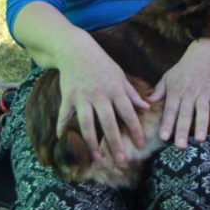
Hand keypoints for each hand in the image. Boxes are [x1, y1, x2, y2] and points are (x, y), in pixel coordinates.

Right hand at [55, 39, 149, 163]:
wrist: (76, 50)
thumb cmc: (102, 64)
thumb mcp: (120, 76)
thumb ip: (132, 93)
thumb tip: (147, 107)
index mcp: (116, 89)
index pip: (128, 112)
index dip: (135, 129)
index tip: (141, 144)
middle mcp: (100, 94)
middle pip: (108, 121)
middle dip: (115, 141)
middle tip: (121, 159)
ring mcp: (82, 96)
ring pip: (87, 122)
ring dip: (91, 141)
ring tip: (97, 157)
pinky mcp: (67, 96)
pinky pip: (64, 115)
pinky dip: (62, 126)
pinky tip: (62, 139)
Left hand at [148, 38, 209, 149]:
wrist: (201, 57)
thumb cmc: (181, 71)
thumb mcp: (166, 78)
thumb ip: (157, 92)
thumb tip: (145, 104)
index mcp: (175, 92)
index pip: (170, 110)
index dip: (167, 123)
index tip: (163, 137)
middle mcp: (189, 94)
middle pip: (185, 114)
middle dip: (183, 130)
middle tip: (180, 146)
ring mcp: (203, 94)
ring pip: (202, 111)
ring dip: (201, 125)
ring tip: (200, 139)